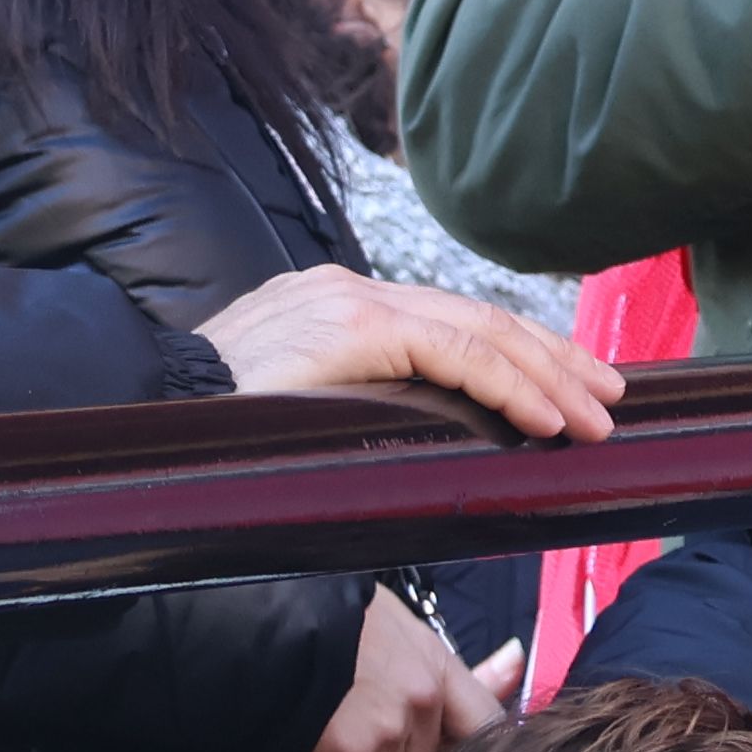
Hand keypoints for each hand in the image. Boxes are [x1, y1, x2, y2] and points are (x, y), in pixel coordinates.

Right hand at [204, 266, 624, 437]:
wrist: (142, 418)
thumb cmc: (210, 441)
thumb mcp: (297, 421)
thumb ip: (354, 418)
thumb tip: (412, 460)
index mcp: (340, 309)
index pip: (452, 325)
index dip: (520, 357)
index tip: (570, 392)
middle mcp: (352, 291)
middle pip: (480, 319)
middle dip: (554, 360)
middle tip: (609, 398)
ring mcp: (353, 301)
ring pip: (481, 331)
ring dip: (549, 378)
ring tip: (596, 418)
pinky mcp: (353, 324)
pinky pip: (455, 352)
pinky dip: (511, 385)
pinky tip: (547, 419)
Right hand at [301, 589, 505, 751]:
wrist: (268, 623)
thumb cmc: (332, 619)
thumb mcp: (399, 629)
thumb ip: (451, 665)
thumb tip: (516, 660)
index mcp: (437, 666)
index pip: (486, 727)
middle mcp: (420, 701)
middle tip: (355, 723)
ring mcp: (383, 731)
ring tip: (326, 728)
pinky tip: (304, 742)